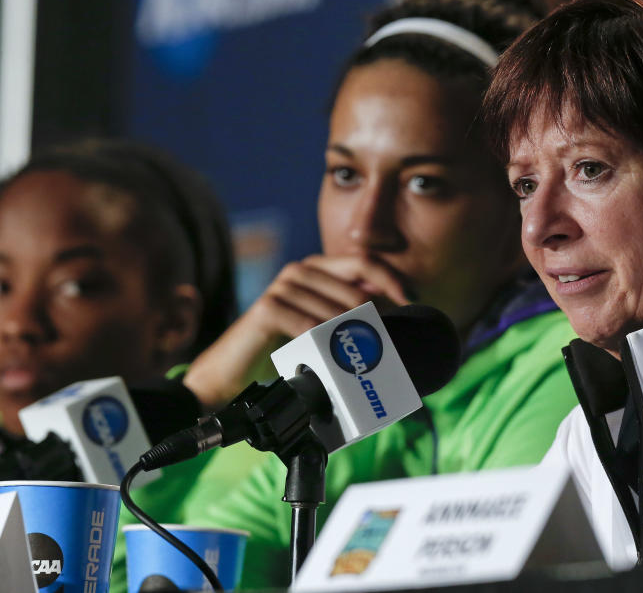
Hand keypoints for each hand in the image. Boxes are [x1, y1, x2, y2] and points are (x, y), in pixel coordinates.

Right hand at [183, 254, 410, 408]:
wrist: (228, 379)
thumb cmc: (279, 356)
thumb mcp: (321, 333)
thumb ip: (351, 317)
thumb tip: (396, 316)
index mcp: (317, 270)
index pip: (365, 263)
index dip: (394, 281)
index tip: (414, 305)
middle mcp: (301, 272)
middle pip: (357, 290)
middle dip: (379, 322)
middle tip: (389, 350)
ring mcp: (283, 287)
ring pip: (338, 311)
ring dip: (355, 340)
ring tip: (364, 363)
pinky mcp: (269, 307)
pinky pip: (313, 326)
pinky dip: (327, 346)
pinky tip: (332, 362)